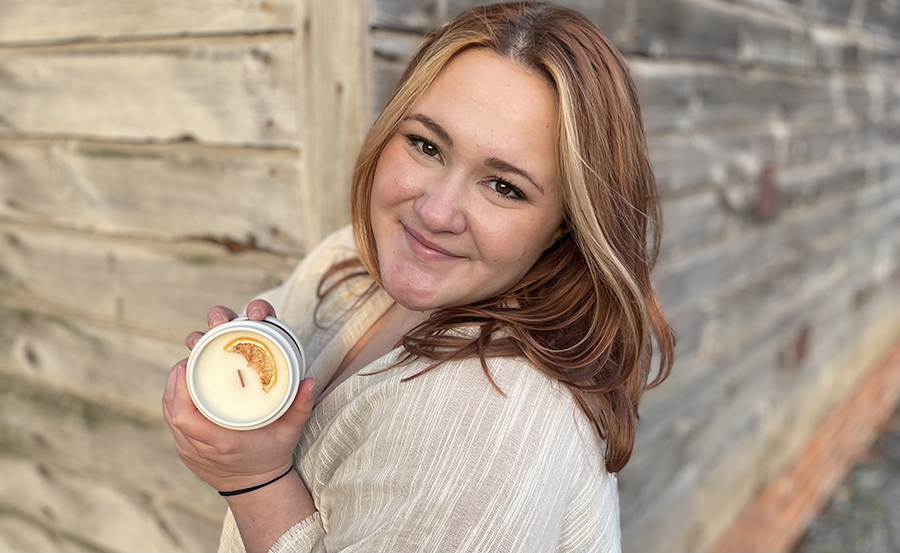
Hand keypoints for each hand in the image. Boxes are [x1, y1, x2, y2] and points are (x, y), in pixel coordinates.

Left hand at [162, 300, 315, 492]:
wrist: (257, 487)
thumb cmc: (273, 456)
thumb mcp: (290, 433)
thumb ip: (301, 407)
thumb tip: (309, 381)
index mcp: (222, 443)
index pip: (185, 417)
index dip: (180, 390)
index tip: (187, 366)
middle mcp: (200, 449)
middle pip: (173, 411)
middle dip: (176, 382)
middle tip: (189, 359)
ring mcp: (189, 452)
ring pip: (168, 416)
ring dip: (173, 390)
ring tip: (185, 368)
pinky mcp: (185, 452)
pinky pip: (172, 423)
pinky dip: (174, 403)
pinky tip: (183, 387)